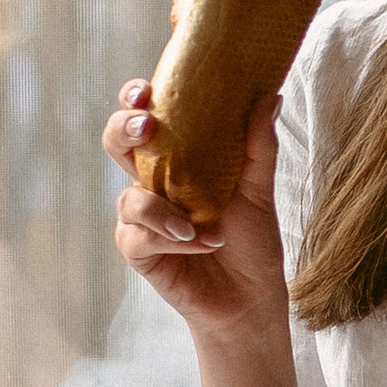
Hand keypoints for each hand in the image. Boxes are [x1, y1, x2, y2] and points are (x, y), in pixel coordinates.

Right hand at [103, 81, 288, 341]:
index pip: (147, 118)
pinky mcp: (139, 250)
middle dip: (125, 129)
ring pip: (129, 197)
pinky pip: (138, 236)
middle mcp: (152, 182)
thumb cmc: (251, 241)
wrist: (252, 296)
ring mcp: (141, 217)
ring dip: (162, 210)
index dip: (137, 100)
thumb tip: (270, 97)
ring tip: (199, 227)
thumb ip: (259, 146)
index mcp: (176, 159)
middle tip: (148, 126)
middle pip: (116, 143)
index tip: (144, 90)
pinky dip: (170, 240)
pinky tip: (200, 243)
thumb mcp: (259, 190)